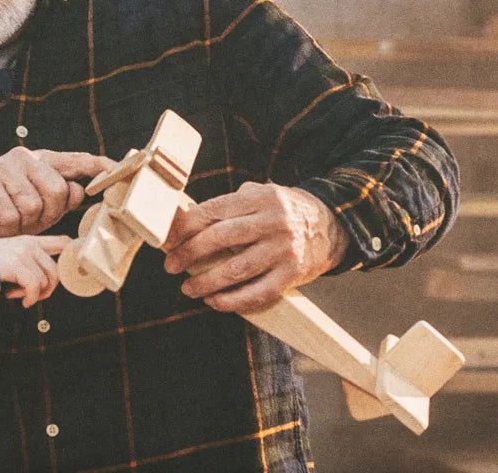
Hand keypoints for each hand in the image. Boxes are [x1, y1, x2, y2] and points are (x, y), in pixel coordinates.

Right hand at [0, 147, 113, 236]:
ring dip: (24, 224)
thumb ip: (64, 197)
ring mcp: (3, 168)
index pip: (77, 160)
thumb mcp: (45, 207)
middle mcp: (25, 157)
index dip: (98, 165)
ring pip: (31, 206)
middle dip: (48, 214)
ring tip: (14, 222)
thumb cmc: (15, 211)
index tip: (117, 168)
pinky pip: (10, 215)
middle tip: (33, 220)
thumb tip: (80, 191)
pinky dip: (6, 228)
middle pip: (56, 190)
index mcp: (44, 160)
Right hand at [0, 235, 70, 306]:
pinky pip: (34, 286)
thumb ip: (31, 262)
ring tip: (18, 293)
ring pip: (45, 281)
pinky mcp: (17, 264)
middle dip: (47, 288)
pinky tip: (19, 298)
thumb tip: (46, 281)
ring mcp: (24, 253)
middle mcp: (30, 245)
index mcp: (31, 242)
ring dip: (33, 294)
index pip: (62, 242)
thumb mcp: (13, 256)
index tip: (71, 271)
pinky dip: (29, 297)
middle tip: (34, 294)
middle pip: (56, 270)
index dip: (72, 256)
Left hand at [160, 182, 340, 313]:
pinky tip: (215, 302)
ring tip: (188, 288)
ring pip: (236, 270)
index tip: (166, 240)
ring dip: (206, 282)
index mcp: (260, 197)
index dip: (185, 227)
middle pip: (221, 238)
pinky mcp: (292, 274)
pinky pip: (258, 293)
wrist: (331, 226)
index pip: (213, 211)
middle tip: (171, 266)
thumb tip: (182, 221)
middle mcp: (273, 222)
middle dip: (189, 253)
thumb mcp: (262, 195)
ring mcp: (284, 249)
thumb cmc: (284, 212)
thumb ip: (229, 205)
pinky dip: (232, 301)